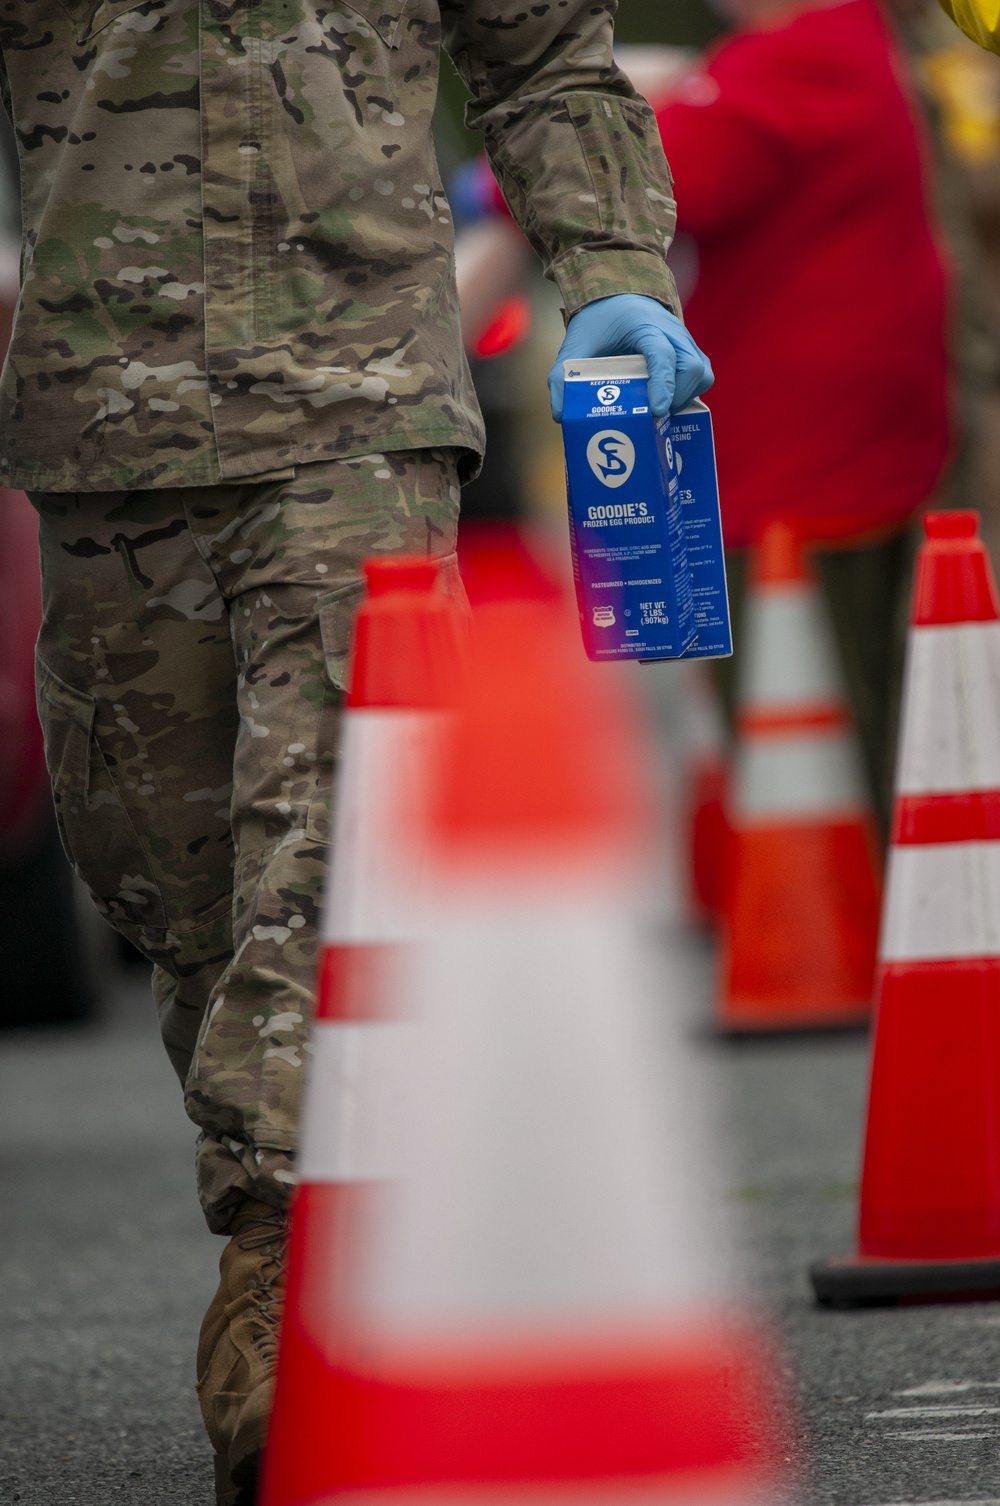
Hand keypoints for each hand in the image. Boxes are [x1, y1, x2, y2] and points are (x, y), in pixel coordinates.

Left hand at [548, 294, 712, 421]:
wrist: (618, 296)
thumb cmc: (599, 321)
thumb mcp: (575, 346)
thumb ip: (562, 377)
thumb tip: (563, 415)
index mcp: (644, 325)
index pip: (663, 355)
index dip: (663, 384)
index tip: (655, 411)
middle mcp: (671, 330)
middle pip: (691, 366)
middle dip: (677, 397)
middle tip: (653, 415)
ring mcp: (684, 340)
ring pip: (702, 372)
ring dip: (685, 397)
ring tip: (660, 410)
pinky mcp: (690, 350)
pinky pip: (701, 374)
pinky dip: (688, 393)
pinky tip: (666, 401)